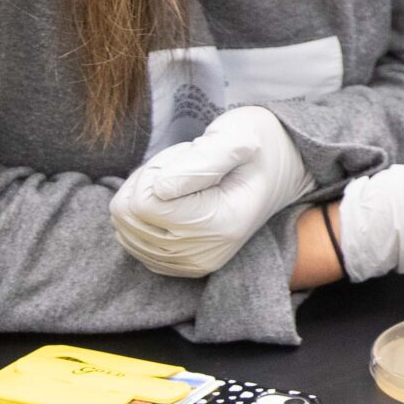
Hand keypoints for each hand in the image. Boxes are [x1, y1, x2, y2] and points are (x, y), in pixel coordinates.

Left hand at [110, 106, 311, 277]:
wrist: (278, 171)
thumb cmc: (257, 147)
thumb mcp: (237, 137)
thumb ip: (201, 161)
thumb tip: (158, 191)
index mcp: (221, 224)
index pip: (142, 203)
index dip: (154, 170)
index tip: (187, 157)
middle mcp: (205, 253)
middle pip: (129, 217)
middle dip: (146, 182)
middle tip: (184, 167)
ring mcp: (192, 264)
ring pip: (125, 229)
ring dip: (143, 197)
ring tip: (181, 182)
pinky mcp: (180, 267)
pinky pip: (132, 242)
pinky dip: (143, 217)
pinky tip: (173, 202)